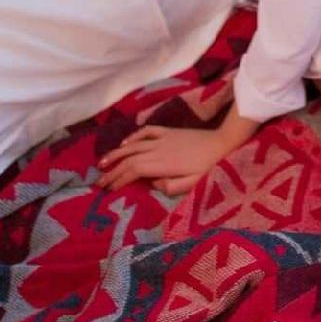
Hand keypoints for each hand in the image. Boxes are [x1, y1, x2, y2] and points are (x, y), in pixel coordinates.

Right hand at [96, 124, 227, 197]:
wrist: (222, 143)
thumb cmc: (208, 168)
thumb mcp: (192, 184)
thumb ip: (170, 187)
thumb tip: (152, 185)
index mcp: (162, 164)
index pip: (133, 171)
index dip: (118, 179)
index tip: (107, 189)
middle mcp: (158, 149)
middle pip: (129, 159)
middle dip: (112, 171)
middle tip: (98, 182)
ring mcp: (162, 138)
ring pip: (133, 145)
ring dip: (116, 153)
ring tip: (102, 163)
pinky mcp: (168, 132)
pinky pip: (146, 132)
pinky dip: (133, 137)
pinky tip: (124, 144)